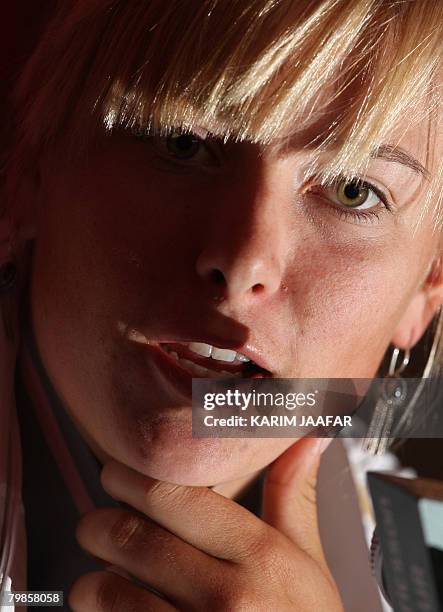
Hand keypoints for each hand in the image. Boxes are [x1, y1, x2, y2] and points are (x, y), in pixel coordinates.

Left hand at [69, 437, 342, 610]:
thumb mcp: (308, 564)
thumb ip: (294, 495)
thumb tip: (308, 439)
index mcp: (260, 555)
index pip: (172, 495)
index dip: (129, 478)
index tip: (117, 476)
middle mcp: (227, 596)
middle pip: (131, 535)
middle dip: (99, 524)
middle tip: (97, 523)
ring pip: (105, 589)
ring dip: (90, 579)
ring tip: (98, 573)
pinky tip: (112, 608)